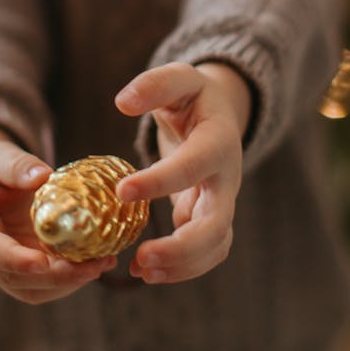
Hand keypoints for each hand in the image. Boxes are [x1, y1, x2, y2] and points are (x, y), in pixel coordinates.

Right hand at [0, 123, 116, 304]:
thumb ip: (14, 165)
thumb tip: (43, 176)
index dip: (14, 260)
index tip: (43, 263)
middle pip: (12, 277)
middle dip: (53, 277)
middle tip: (91, 266)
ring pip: (29, 289)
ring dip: (66, 283)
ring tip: (101, 264)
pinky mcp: (17, 270)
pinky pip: (43, 283)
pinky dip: (69, 278)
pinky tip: (96, 263)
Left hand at [114, 62, 249, 285]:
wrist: (218, 116)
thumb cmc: (192, 96)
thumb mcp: (179, 79)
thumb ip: (155, 84)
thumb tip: (123, 102)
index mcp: (219, 140)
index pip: (193, 165)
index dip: (161, 181)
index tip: (122, 191)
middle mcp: (226, 178)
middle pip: (218, 223)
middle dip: (183, 247)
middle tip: (141, 258)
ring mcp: (222, 202)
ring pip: (215, 246)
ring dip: (181, 265)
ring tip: (140, 271)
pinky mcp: (210, 219)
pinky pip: (205, 252)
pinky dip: (179, 268)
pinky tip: (142, 271)